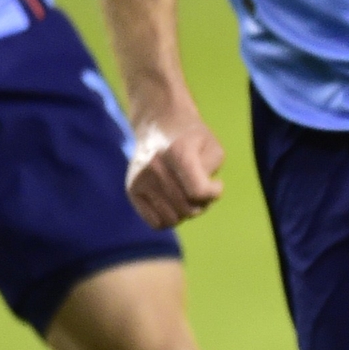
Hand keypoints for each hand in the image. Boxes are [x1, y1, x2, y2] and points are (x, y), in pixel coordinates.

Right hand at [126, 104, 225, 227]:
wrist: (158, 126)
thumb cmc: (192, 140)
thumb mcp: (212, 148)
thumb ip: (211, 173)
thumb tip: (196, 198)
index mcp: (177, 151)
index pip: (198, 192)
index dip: (214, 193)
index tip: (216, 183)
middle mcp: (154, 165)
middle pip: (187, 208)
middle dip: (202, 204)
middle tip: (201, 189)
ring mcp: (140, 179)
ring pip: (172, 219)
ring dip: (186, 212)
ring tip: (187, 195)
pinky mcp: (132, 190)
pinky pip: (156, 223)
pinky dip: (169, 218)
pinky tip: (173, 203)